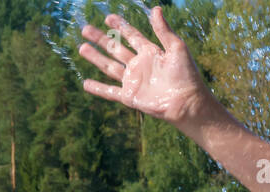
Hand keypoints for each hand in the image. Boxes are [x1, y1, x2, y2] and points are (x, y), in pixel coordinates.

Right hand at [78, 7, 212, 126]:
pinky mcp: (131, 97)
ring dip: (96, 58)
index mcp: (151, 53)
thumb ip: (164, 30)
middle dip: (101, 39)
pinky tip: (85, 84)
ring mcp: (134, 81)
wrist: (188, 103)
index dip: (120, 26)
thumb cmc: (187, 76)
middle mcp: (140, 66)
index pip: (132, 36)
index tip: (108, 17)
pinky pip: (110, 92)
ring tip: (81, 48)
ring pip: (109, 67)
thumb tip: (156, 9)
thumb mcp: (177, 48)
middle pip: (115, 49)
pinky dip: (98, 89)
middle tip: (85, 29)